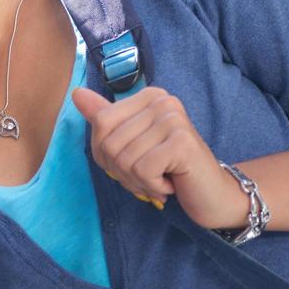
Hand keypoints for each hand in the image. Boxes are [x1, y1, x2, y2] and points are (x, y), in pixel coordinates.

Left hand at [72, 86, 247, 231]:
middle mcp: (163, 100)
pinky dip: (152, 187)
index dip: (107, 155)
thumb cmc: (169, 170)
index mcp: (148, 96)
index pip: (101, 123)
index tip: (133, 163)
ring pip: (125, 160)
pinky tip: (170, 184)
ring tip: (160, 180)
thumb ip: (105, 119)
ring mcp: (174, 119)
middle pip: (110, 143)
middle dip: (123, 172)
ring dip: (139, 182)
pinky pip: (142, 171)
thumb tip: (76, 94)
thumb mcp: (131, 144)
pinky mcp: (183, 142)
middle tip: (149, 177)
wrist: (211, 194)